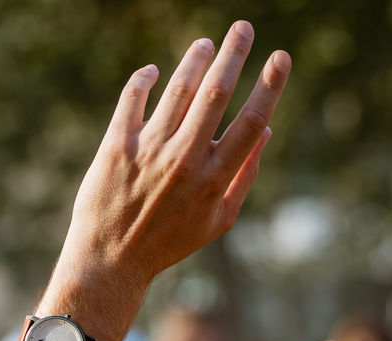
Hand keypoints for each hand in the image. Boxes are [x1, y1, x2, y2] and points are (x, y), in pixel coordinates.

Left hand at [53, 22, 289, 297]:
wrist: (111, 262)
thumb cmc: (169, 242)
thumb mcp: (218, 221)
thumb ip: (245, 176)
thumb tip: (265, 132)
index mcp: (214, 180)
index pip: (251, 123)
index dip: (270, 86)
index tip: (280, 57)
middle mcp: (184, 162)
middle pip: (215, 94)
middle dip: (234, 54)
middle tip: (243, 27)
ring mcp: (148, 152)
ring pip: (177, 91)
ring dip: (194, 61)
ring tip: (204, 45)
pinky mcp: (115, 148)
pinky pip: (132, 100)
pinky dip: (144, 80)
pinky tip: (154, 72)